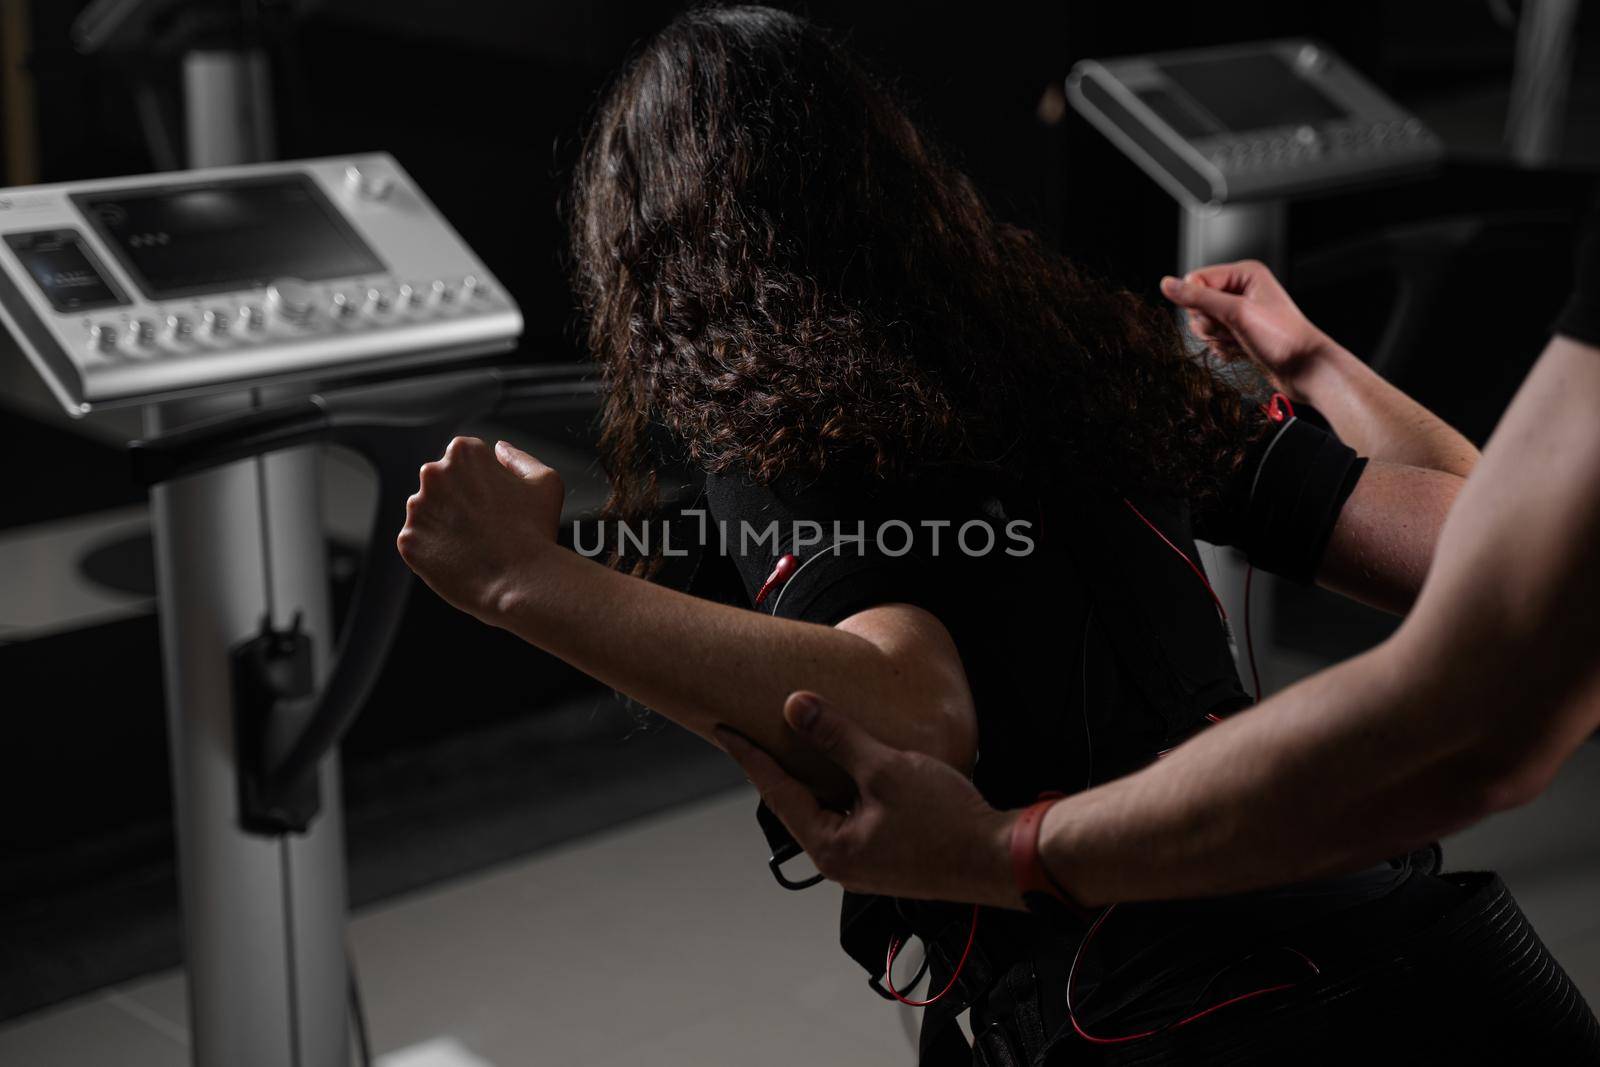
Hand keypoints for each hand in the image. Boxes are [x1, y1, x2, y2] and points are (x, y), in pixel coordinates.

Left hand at [397, 436, 564, 625]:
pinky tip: (461, 559)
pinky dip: (436, 551)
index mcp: (464, 453)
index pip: (464, 460)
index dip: (481, 482)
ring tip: (474, 545)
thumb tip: (500, 450)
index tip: (493, 501)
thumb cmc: (536, 532)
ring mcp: (417, 509)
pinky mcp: (408, 541)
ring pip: (428, 514)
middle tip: (485, 526)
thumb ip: (520, 458)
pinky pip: (419, 543)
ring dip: (445, 525)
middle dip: (458, 501)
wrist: (520, 581)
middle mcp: (433, 474)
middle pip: (441, 484)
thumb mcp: (546, 482)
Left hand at [716, 692, 1022, 909]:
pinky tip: (846, 767)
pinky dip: (840, 788)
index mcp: (830, 848)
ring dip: (812, 776)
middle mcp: (840, 861)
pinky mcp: (885, 855)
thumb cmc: (948, 823)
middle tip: (753, 731)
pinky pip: (848, 816)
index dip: (749, 755)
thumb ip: (837, 736)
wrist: (999, 857)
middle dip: (776, 767)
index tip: (724, 730)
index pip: (775, 792)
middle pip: (794, 804)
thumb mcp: (885, 769)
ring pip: (823, 810)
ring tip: (795, 743)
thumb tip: (797, 707)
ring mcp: (863, 862)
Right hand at [1160, 260, 1337, 396]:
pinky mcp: (1240, 333)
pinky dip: (1222, 348)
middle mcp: (1242, 290)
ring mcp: (1241, 313)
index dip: (1198, 301)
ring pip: (1203, 324)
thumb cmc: (1282, 338)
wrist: (1305, 369)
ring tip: (1239, 342)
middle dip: (1209, 323)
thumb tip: (1166, 284)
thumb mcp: (1237, 313)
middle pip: (1197, 304)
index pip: (1196, 280)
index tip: (1217, 316)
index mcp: (1244, 274)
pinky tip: (1241, 351)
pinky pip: (1213, 339)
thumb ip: (1198, 299)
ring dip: (1215, 338)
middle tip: (1232, 330)